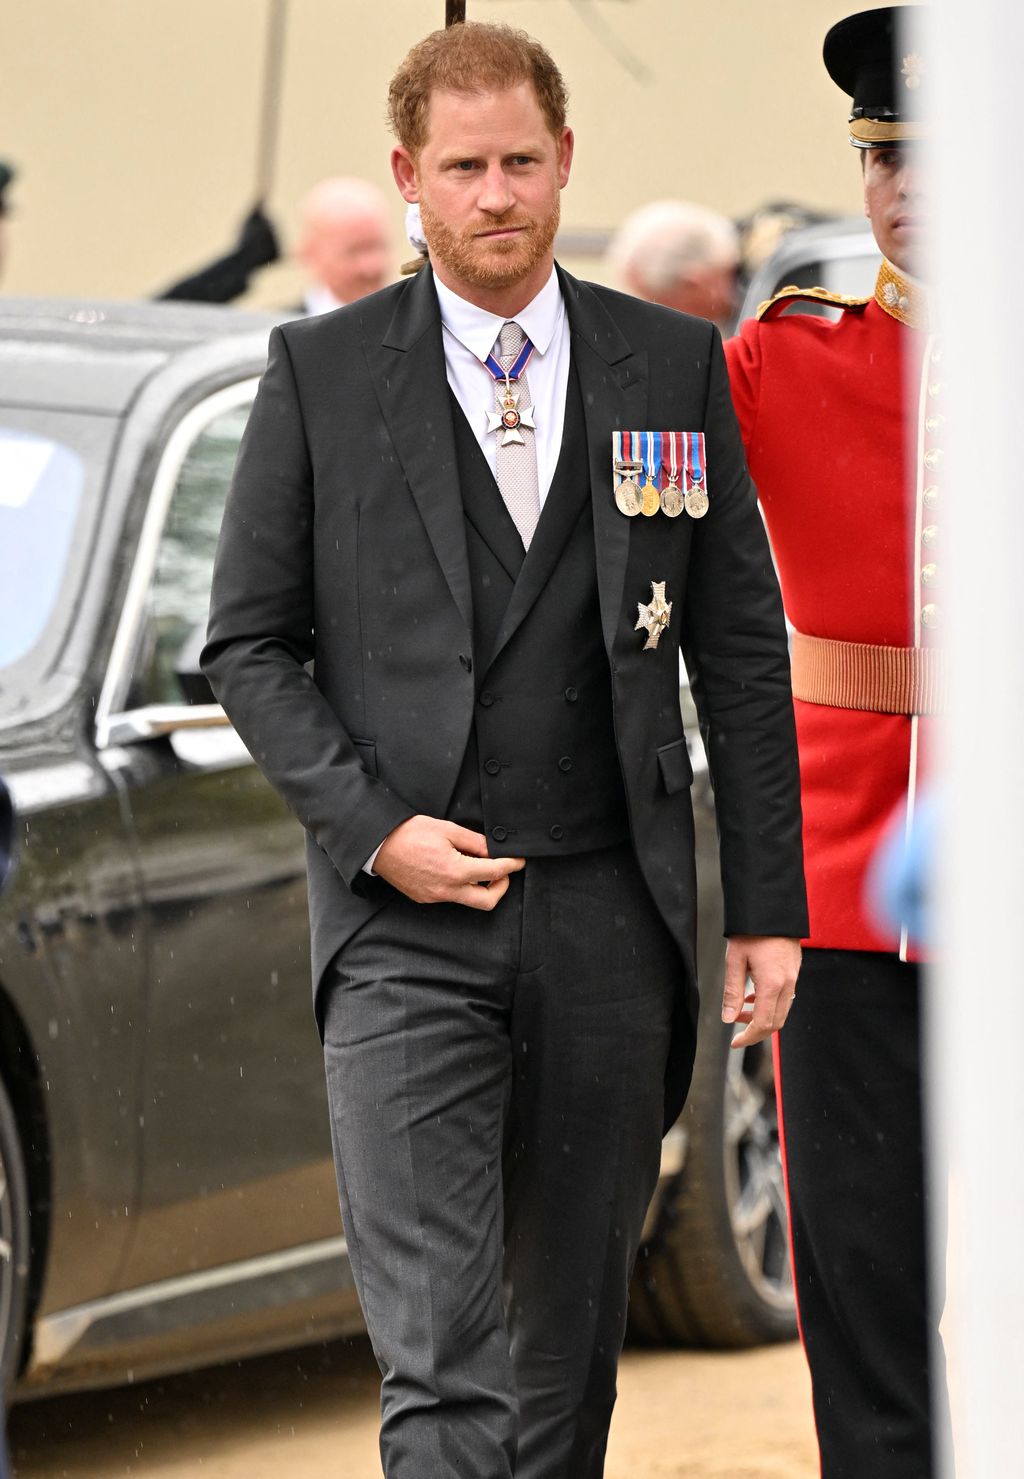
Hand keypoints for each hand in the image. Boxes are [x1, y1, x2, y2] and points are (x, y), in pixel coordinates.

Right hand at [373, 815, 524, 908]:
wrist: (378, 845)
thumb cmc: (409, 833)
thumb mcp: (447, 829)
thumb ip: (474, 842)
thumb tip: (494, 849)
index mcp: (455, 871)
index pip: (495, 872)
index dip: (512, 865)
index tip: (519, 861)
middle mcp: (447, 890)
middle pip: (487, 901)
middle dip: (501, 887)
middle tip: (502, 872)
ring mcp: (435, 897)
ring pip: (468, 900)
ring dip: (479, 887)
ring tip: (476, 867)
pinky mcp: (425, 898)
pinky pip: (450, 897)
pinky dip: (460, 886)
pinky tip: (455, 870)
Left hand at [721, 936, 801, 1048]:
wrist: (771, 907)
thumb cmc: (751, 930)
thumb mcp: (735, 960)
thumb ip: (732, 992)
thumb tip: (728, 1018)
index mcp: (773, 984)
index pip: (764, 1024)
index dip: (749, 1037)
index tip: (735, 1042)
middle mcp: (788, 983)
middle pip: (776, 1022)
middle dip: (756, 1032)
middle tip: (737, 1033)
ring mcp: (794, 976)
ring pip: (782, 1010)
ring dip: (763, 1017)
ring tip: (741, 1012)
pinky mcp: (794, 969)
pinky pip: (785, 996)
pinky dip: (770, 1003)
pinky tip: (753, 996)